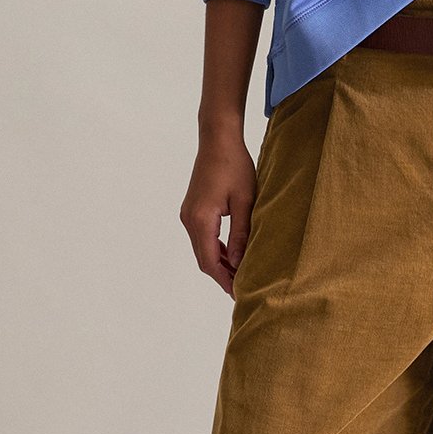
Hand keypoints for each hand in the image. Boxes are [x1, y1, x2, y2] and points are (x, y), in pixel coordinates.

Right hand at [181, 130, 256, 296]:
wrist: (218, 140)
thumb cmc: (235, 166)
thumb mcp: (244, 202)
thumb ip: (241, 234)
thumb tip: (240, 263)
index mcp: (201, 219)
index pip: (210, 261)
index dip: (224, 280)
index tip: (239, 294)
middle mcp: (189, 219)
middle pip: (203, 259)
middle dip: (222, 276)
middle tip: (242, 290)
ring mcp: (188, 214)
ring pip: (202, 249)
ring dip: (219, 263)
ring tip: (240, 275)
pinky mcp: (192, 209)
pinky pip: (202, 237)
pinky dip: (216, 249)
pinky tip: (232, 254)